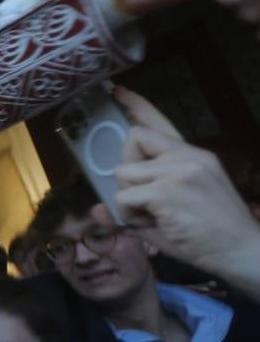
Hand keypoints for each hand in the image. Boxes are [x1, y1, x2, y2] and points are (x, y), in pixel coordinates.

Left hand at [98, 86, 259, 292]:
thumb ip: (135, 203)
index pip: (160, 121)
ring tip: (154, 216)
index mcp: (193, 156)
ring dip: (128, 199)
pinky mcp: (168, 190)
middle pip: (133, 141)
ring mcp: (179, 171)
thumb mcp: (174, 210)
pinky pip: (124, 198)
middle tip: (145, 199)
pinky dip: (130, 215)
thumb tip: (97, 209)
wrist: (243, 251)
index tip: (116, 90)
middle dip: (127, 172)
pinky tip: (157, 224)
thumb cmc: (211, 235)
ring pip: (123, 173)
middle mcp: (188, 156)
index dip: (136, 104)